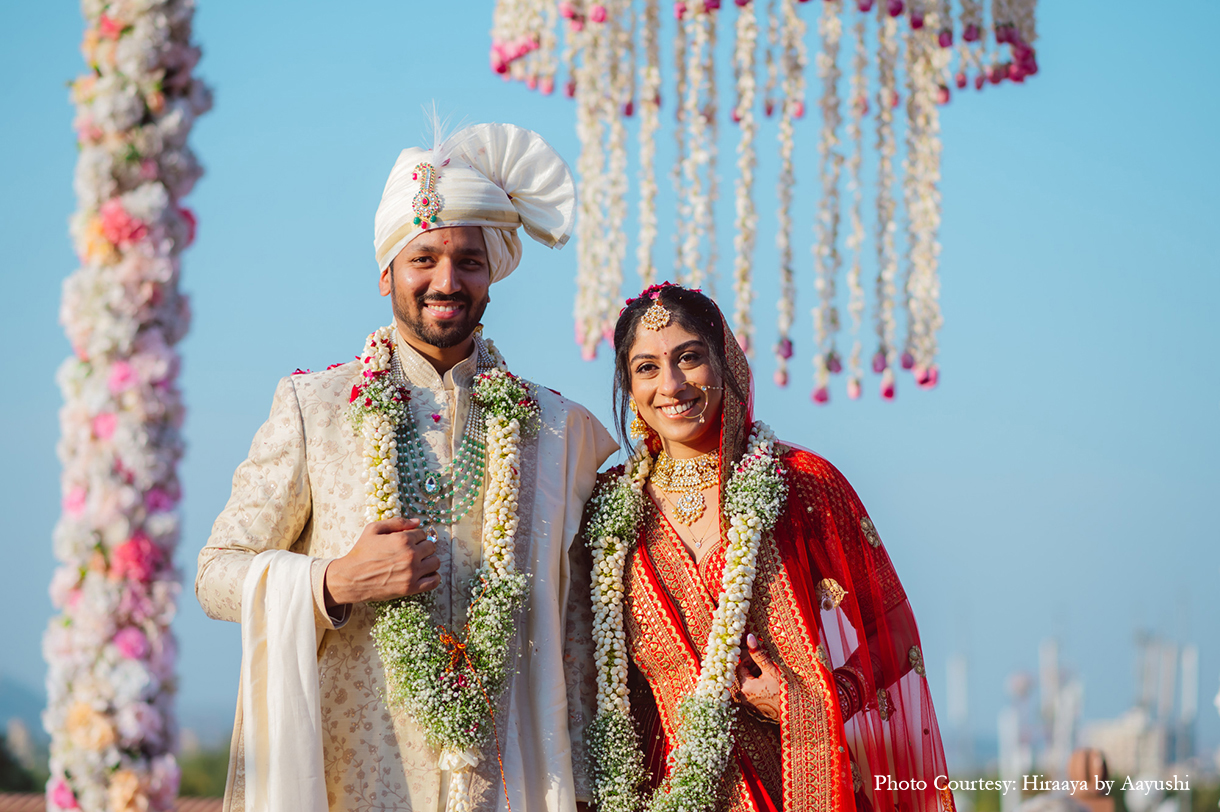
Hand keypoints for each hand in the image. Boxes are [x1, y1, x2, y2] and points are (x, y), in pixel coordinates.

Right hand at [323, 517, 439, 606]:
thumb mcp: (373, 529)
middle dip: (423, 547)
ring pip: (436, 562)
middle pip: (431, 547)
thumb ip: (397, 522)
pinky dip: (433, 577)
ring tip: (419, 563)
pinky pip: (434, 581)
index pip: (423, 533)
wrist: (351, 578)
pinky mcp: (411, 588)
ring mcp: (412, 572)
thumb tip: (417, 521)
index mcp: (403, 539)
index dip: (416, 536)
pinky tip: (424, 574)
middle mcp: (410, 555)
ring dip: (429, 561)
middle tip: (413, 552)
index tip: (409, 541)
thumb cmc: (361, 552)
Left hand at [734, 633, 783, 722]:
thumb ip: (758, 654)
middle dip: (756, 669)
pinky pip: (754, 694)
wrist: (796, 710)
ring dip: (759, 679)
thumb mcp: (771, 669)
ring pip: (750, 685)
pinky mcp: (756, 710)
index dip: (751, 660)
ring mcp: (750, 705)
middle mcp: (744, 698)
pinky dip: (761, 688)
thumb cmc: (783, 690)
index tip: (763, 659)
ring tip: (772, 677)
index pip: (741, 667)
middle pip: (745, 676)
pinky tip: (772, 687)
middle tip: (769, 667)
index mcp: (745, 687)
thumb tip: (749, 638)